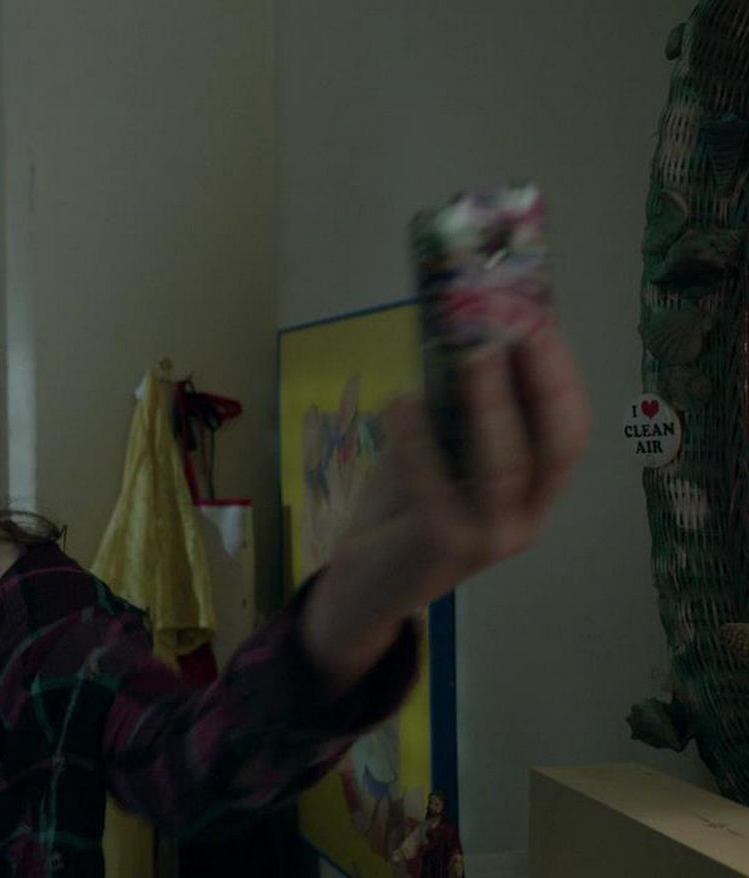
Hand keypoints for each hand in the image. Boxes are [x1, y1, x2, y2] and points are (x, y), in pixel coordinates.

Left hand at [302, 321, 591, 689]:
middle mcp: (528, 515)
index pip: (569, 428)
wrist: (362, 584)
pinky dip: (418, 438)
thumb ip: (452, 411)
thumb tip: (458, 334)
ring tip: (471, 354)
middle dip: (544, 380)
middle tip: (518, 326)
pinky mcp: (446, 545)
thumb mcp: (435, 451)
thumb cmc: (404, 507)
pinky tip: (399, 402)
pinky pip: (437, 484)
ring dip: (489, 403)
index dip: (560, 372)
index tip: (538, 316)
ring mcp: (492, 536)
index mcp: (535, 489)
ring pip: (505, 465)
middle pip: (557, 444)